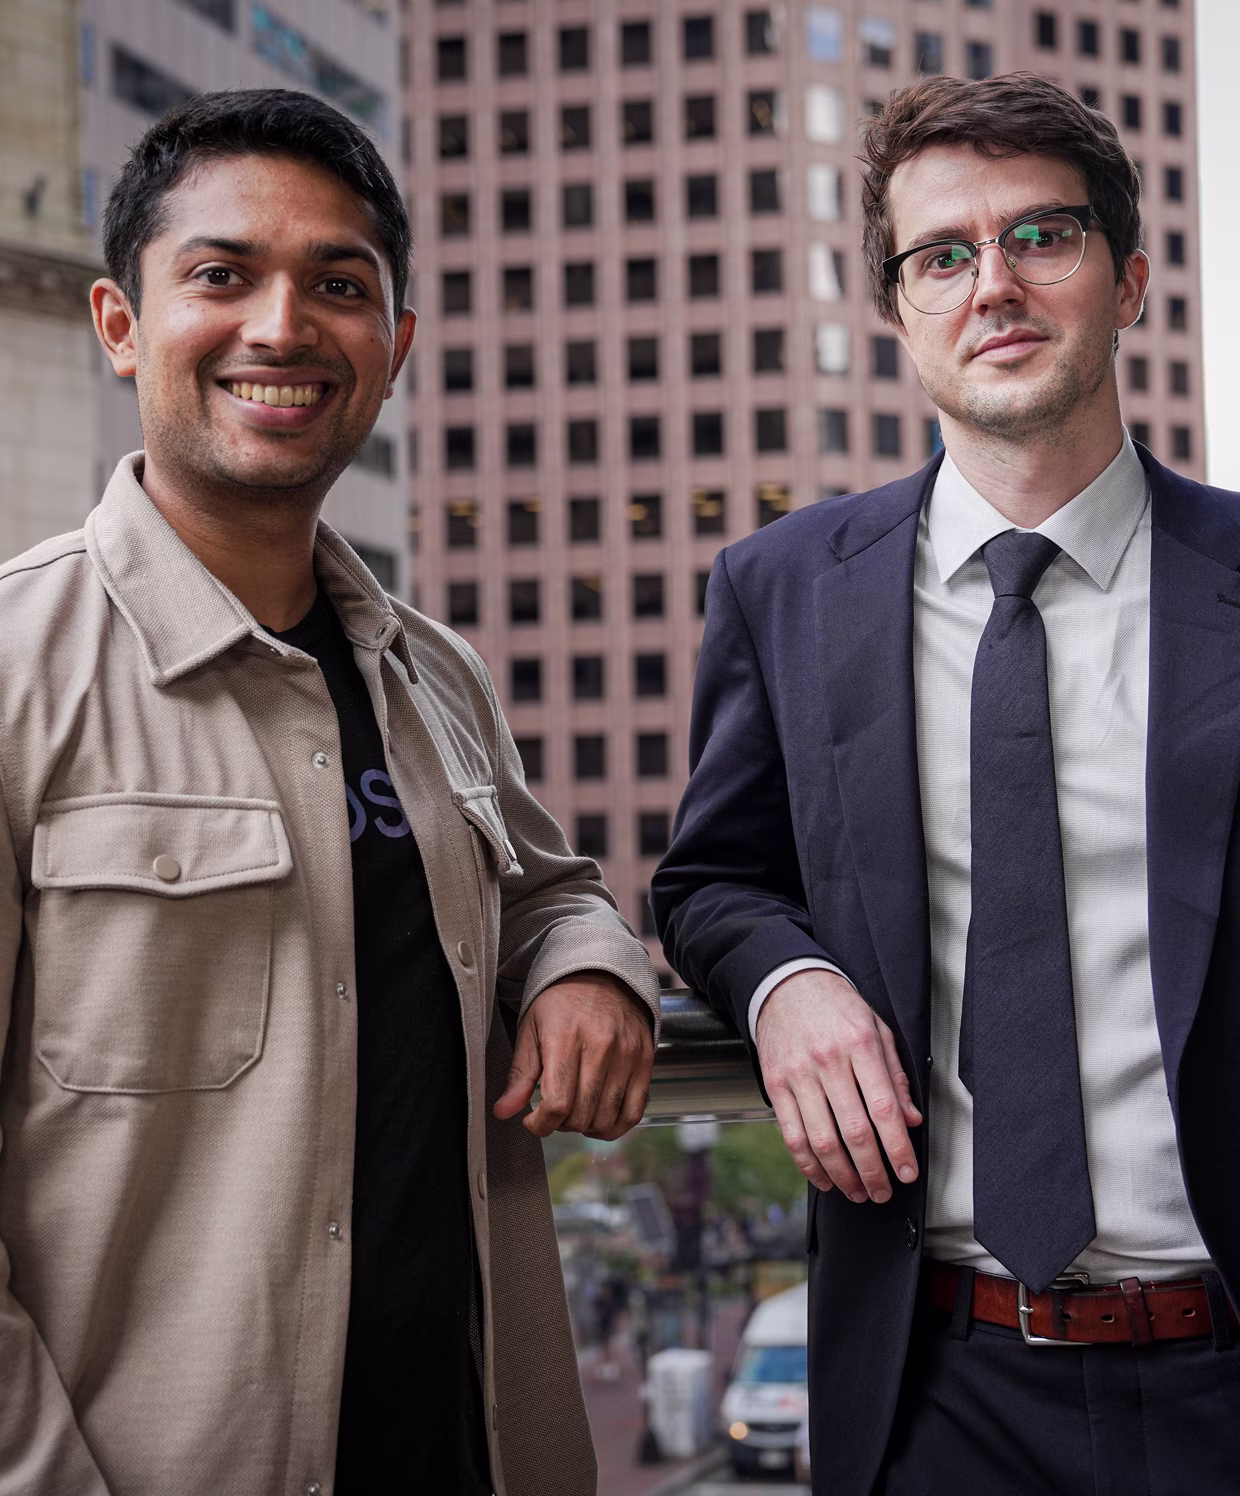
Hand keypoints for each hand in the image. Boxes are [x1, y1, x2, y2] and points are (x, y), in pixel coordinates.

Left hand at [492, 973, 654, 1140]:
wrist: (602, 973)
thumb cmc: (561, 1001)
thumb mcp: (531, 1028)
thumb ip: (519, 1074)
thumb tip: (503, 1111)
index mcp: (565, 1038)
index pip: (557, 1104)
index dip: (540, 1125)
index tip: (532, 1121)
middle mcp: (600, 1048)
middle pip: (581, 1115)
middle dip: (560, 1125)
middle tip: (552, 1112)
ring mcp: (627, 1056)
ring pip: (606, 1119)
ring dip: (585, 1127)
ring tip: (574, 1113)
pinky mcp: (645, 1061)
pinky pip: (634, 1111)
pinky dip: (615, 1126)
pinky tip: (599, 1119)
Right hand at [756, 969, 921, 1203]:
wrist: (786, 984)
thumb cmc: (837, 1007)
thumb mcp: (876, 1028)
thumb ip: (895, 1075)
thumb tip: (910, 1119)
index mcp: (860, 1044)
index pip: (884, 1108)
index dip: (898, 1148)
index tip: (908, 1172)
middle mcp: (828, 1061)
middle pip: (854, 1131)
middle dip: (873, 1171)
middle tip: (884, 1192)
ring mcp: (797, 1075)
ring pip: (822, 1140)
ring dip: (843, 1175)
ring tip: (858, 1192)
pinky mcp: (775, 1085)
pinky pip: (792, 1135)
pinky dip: (809, 1165)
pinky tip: (825, 1179)